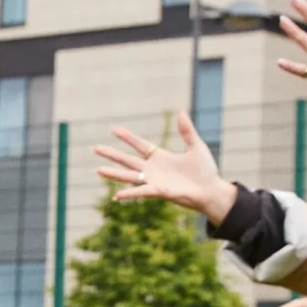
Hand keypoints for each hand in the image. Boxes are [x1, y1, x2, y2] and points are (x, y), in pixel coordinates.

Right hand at [92, 112, 236, 223]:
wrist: (211, 189)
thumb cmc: (205, 170)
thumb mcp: (196, 146)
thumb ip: (186, 130)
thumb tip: (180, 111)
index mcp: (160, 157)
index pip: (140, 145)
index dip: (128, 137)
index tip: (114, 130)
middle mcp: (153, 169)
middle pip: (127, 160)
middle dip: (111, 154)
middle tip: (95, 148)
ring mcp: (154, 181)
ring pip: (129, 176)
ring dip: (113, 174)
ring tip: (98, 170)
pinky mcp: (159, 192)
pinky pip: (141, 192)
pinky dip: (129, 193)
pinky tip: (116, 195)